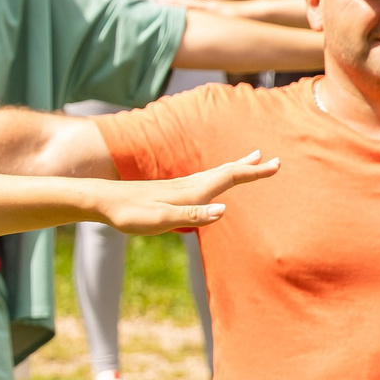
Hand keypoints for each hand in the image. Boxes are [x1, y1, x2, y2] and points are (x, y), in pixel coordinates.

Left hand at [92, 152, 278, 233]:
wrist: (102, 201)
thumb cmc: (130, 213)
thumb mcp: (161, 220)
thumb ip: (192, 216)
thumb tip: (222, 211)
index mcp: (192, 192)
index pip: (230, 177)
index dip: (254, 172)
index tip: (277, 164)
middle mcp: (189, 185)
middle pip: (226, 171)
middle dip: (249, 166)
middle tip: (271, 159)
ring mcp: (179, 187)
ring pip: (214, 174)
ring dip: (235, 167)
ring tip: (248, 161)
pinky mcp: (170, 192)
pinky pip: (203, 180)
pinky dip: (217, 176)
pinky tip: (212, 181)